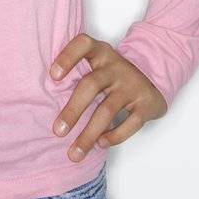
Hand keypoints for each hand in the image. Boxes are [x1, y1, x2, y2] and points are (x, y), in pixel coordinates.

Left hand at [49, 33, 166, 160]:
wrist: (153, 77)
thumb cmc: (113, 75)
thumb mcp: (99, 64)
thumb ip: (79, 74)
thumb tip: (44, 103)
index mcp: (101, 53)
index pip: (84, 44)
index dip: (68, 57)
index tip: (53, 76)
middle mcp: (116, 66)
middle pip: (91, 85)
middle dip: (73, 111)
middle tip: (57, 131)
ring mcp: (132, 85)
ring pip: (107, 111)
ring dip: (88, 135)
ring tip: (74, 153)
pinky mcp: (146, 104)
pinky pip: (130, 124)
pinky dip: (114, 137)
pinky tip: (101, 144)